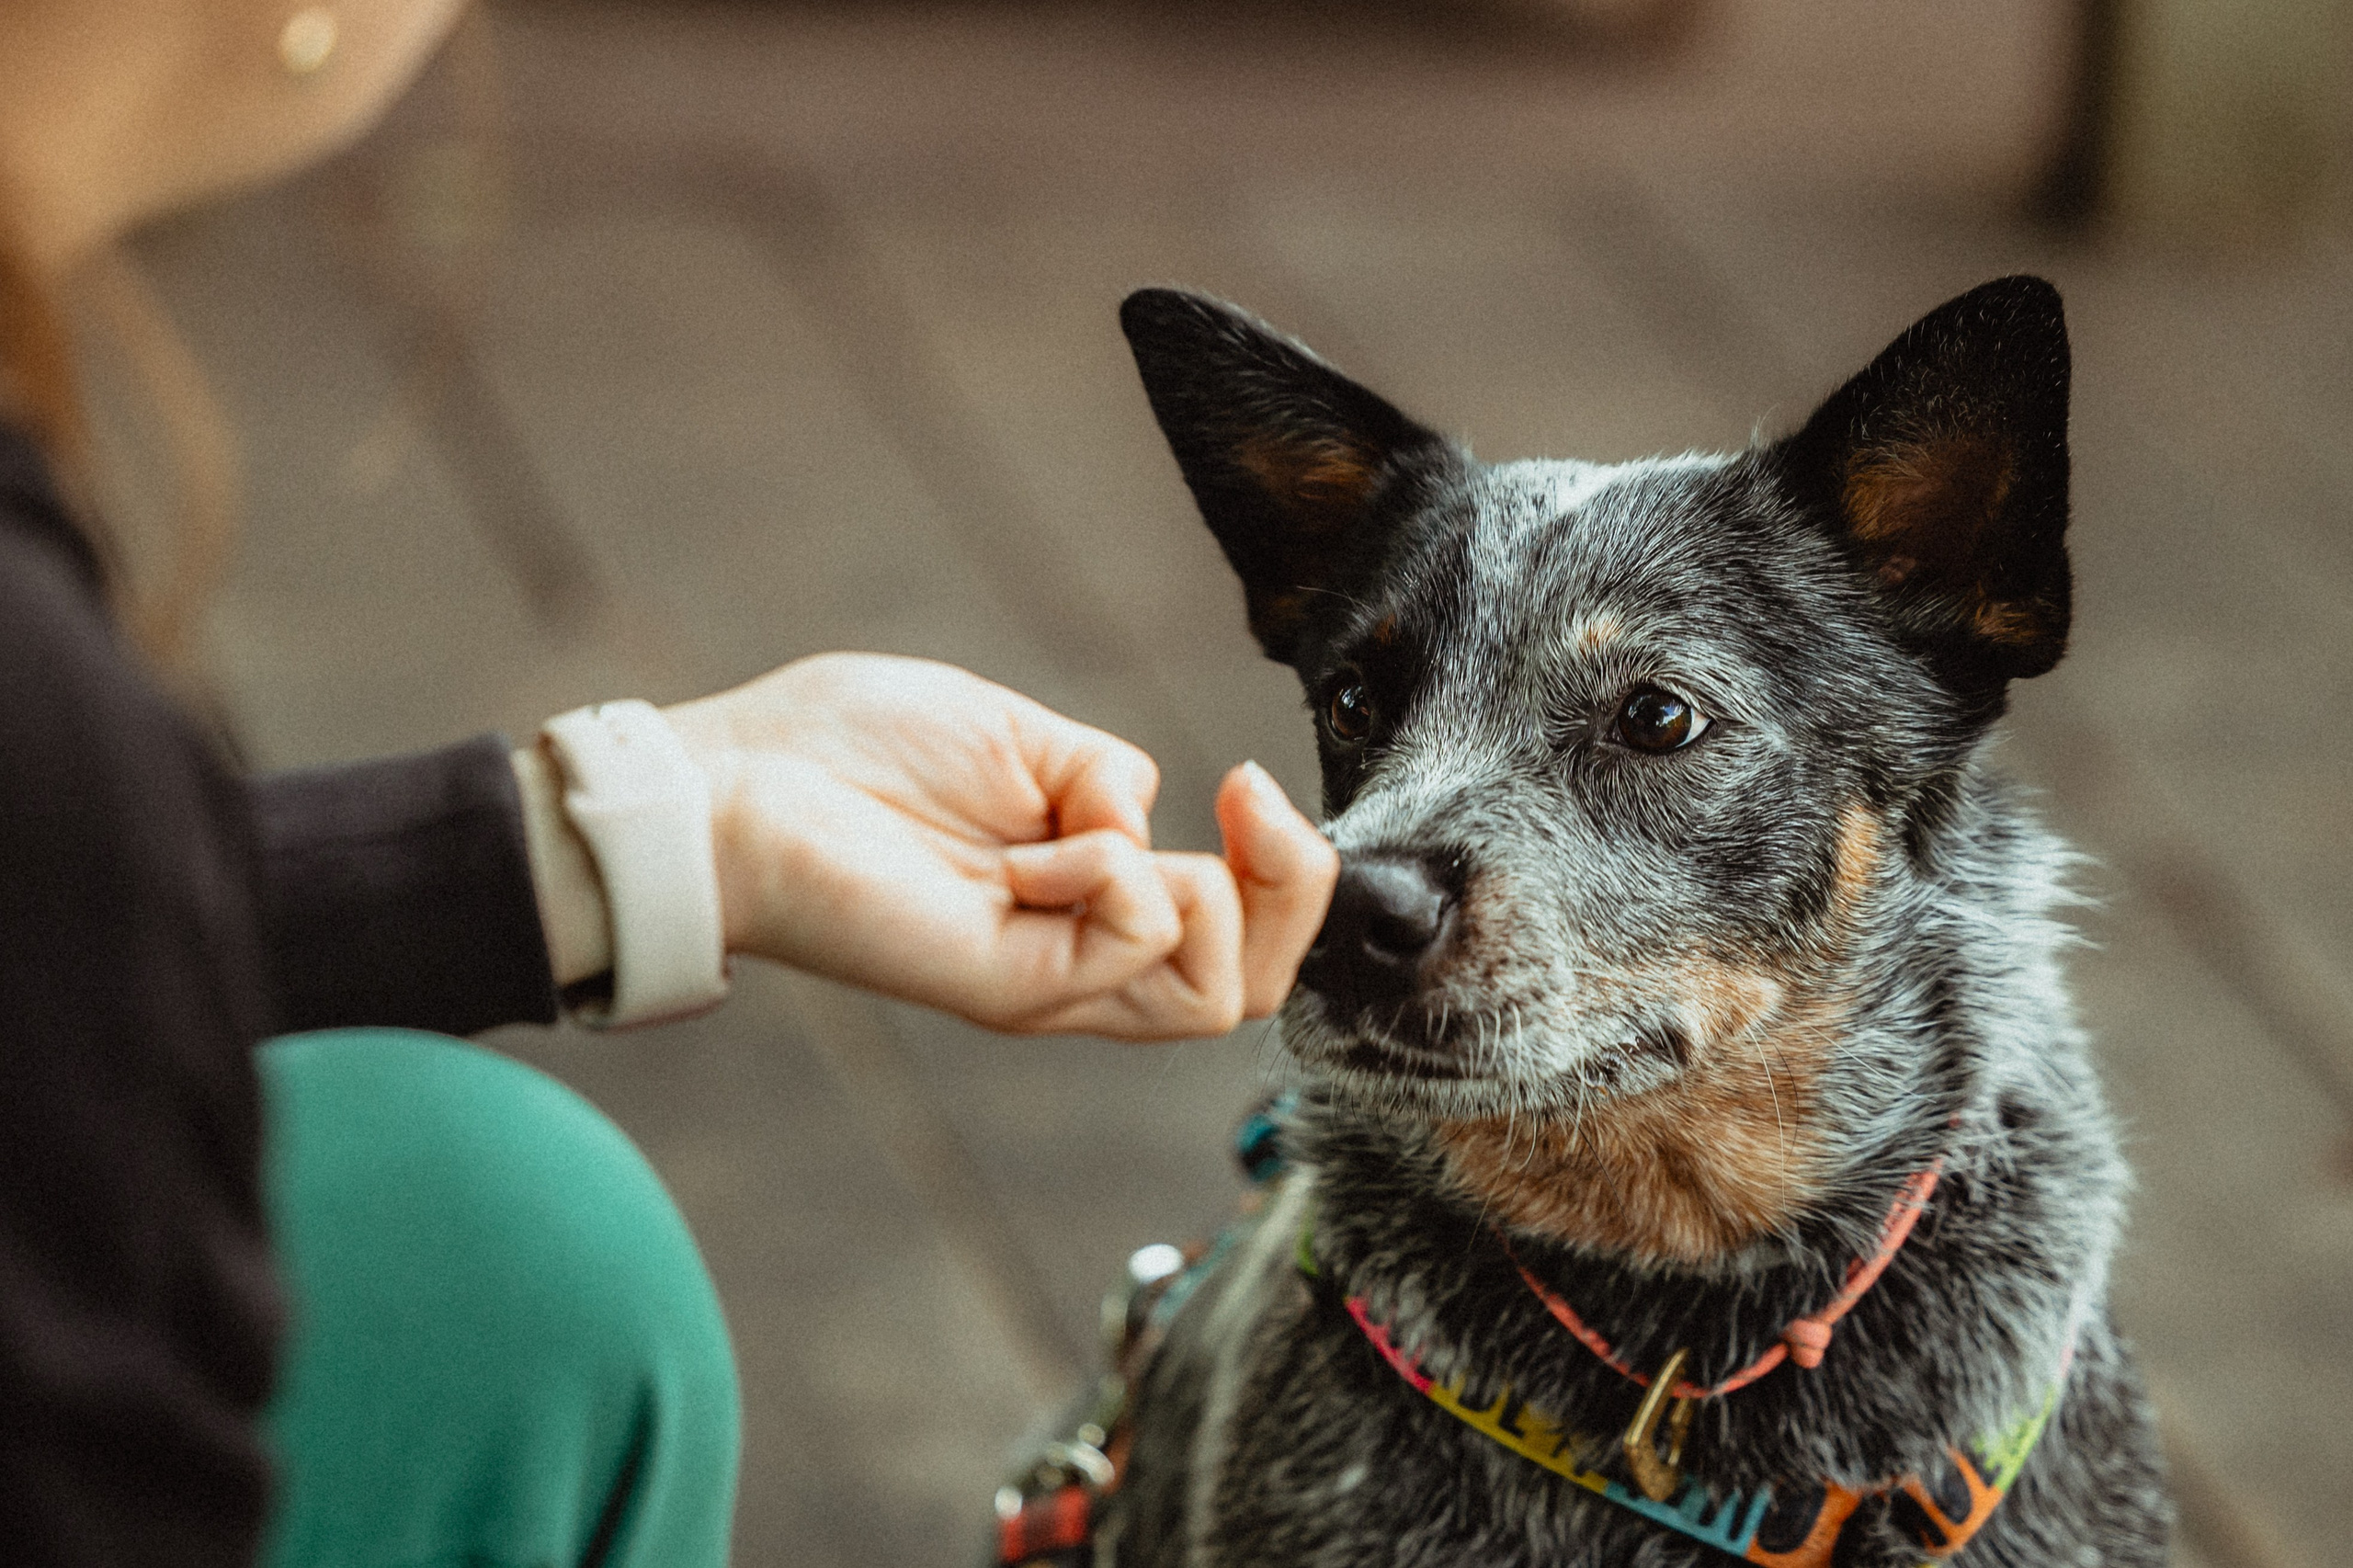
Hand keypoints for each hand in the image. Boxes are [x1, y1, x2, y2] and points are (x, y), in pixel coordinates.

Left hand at [661, 653, 1337, 1038]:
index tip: (1245, 780)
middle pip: (1253, 988)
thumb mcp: (1017, 736)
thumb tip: (1145, 819)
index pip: (1236, 938)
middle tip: (1248, 804)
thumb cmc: (844, 749)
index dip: (1286, 871)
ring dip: (1205, 888)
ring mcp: (1048, 980)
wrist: (729, 785)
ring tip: (1090, 840)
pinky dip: (1110, 874)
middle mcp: (1078, 956)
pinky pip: (1134, 947)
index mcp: (1085, 901)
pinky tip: (1024, 850)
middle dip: (1294, 889)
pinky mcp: (1007, 987)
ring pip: (1216, 997)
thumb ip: (1104, 777)